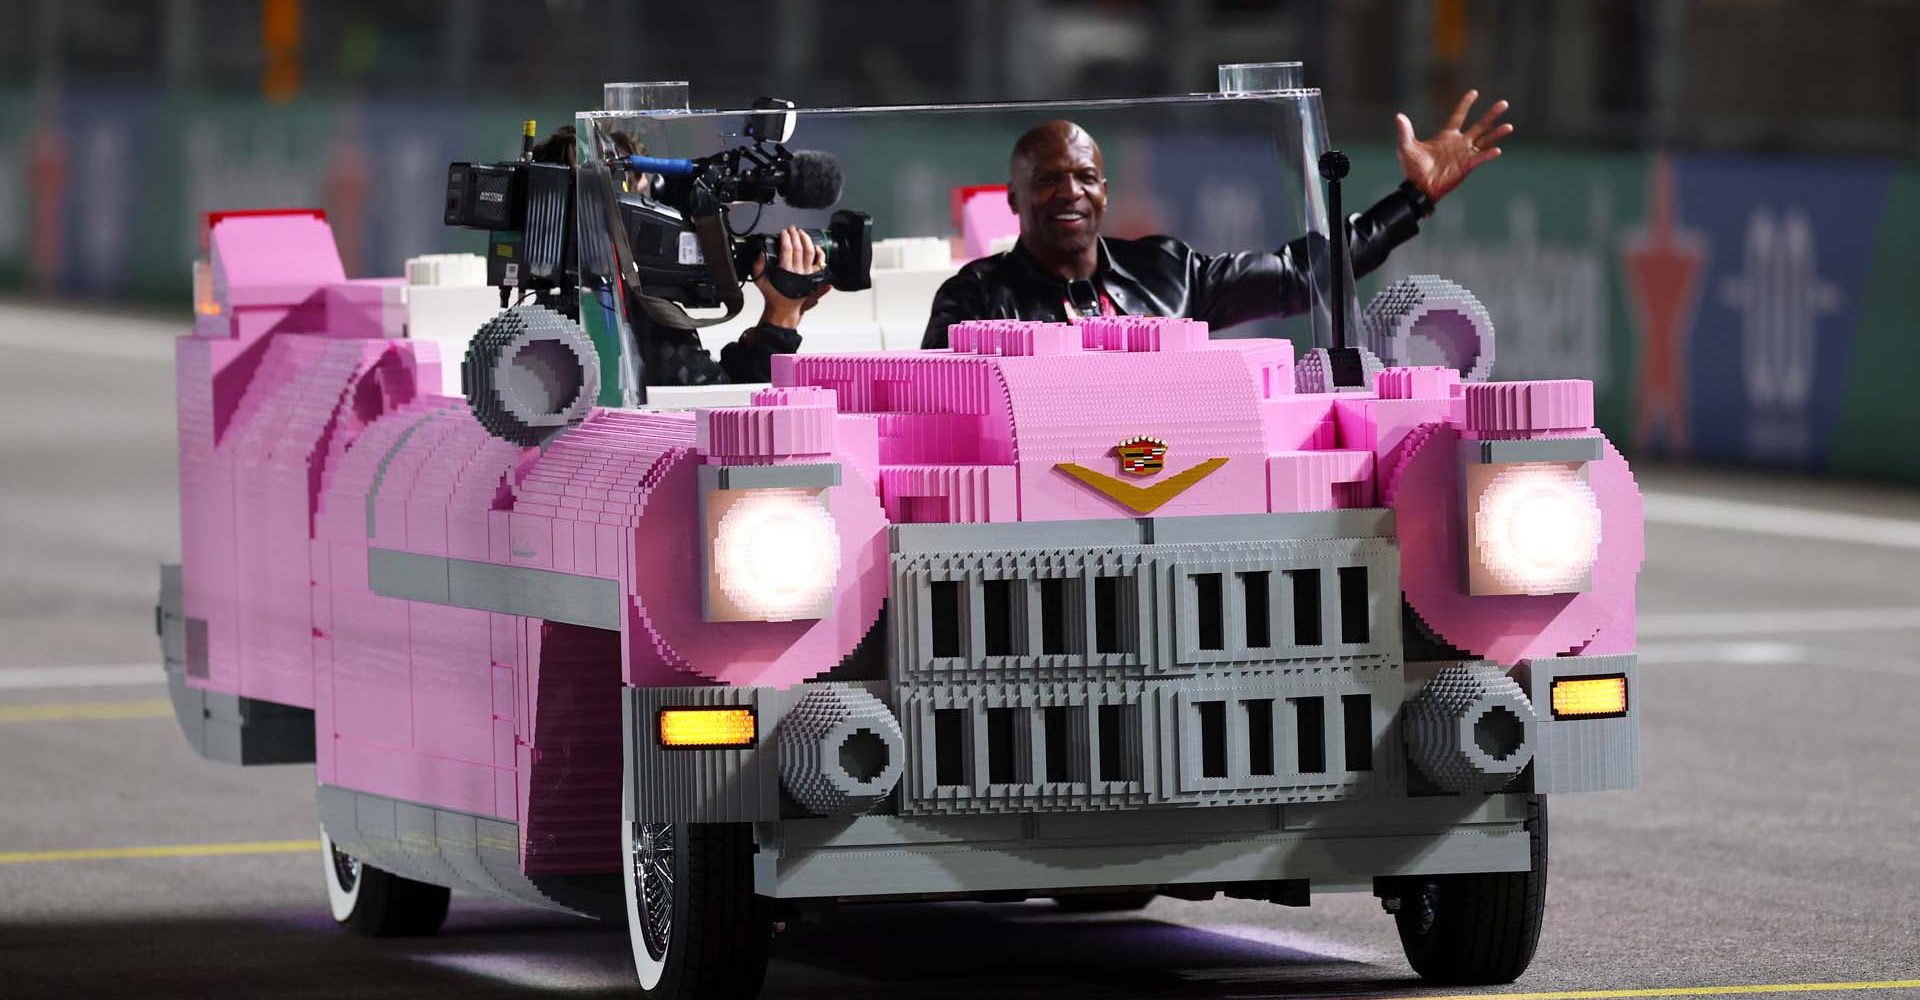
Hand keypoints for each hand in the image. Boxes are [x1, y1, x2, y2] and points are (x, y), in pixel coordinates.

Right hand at [753, 225, 829, 327]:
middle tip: (792, 229)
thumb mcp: (760, 281)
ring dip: (806, 240)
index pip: (787, 249)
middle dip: (795, 235)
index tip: (783, 232)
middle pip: (799, 248)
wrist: (784, 309)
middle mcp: (798, 272)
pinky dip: (820, 253)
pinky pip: (820, 263)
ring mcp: (807, 274)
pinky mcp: (813, 277)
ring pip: (811, 253)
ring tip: (802, 233)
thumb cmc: (773, 296)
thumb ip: (758, 266)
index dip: (785, 238)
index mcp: (785, 271)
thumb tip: (760, 253)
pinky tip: (816, 246)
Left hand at [1395, 90, 1511, 202]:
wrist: (1417, 187)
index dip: (1466, 104)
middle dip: (1491, 114)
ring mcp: (1464, 154)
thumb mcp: (1406, 146)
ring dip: (1497, 133)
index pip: (1459, 116)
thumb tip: (1399, 116)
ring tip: (1509, 126)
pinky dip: (1488, 154)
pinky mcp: (1466, 166)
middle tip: (1504, 103)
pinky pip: (1480, 158)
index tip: (1474, 92)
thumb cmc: (1413, 168)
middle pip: (1480, 125)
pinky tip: (1497, 150)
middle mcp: (1459, 143)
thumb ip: (1405, 131)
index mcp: (1446, 136)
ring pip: (1485, 140)